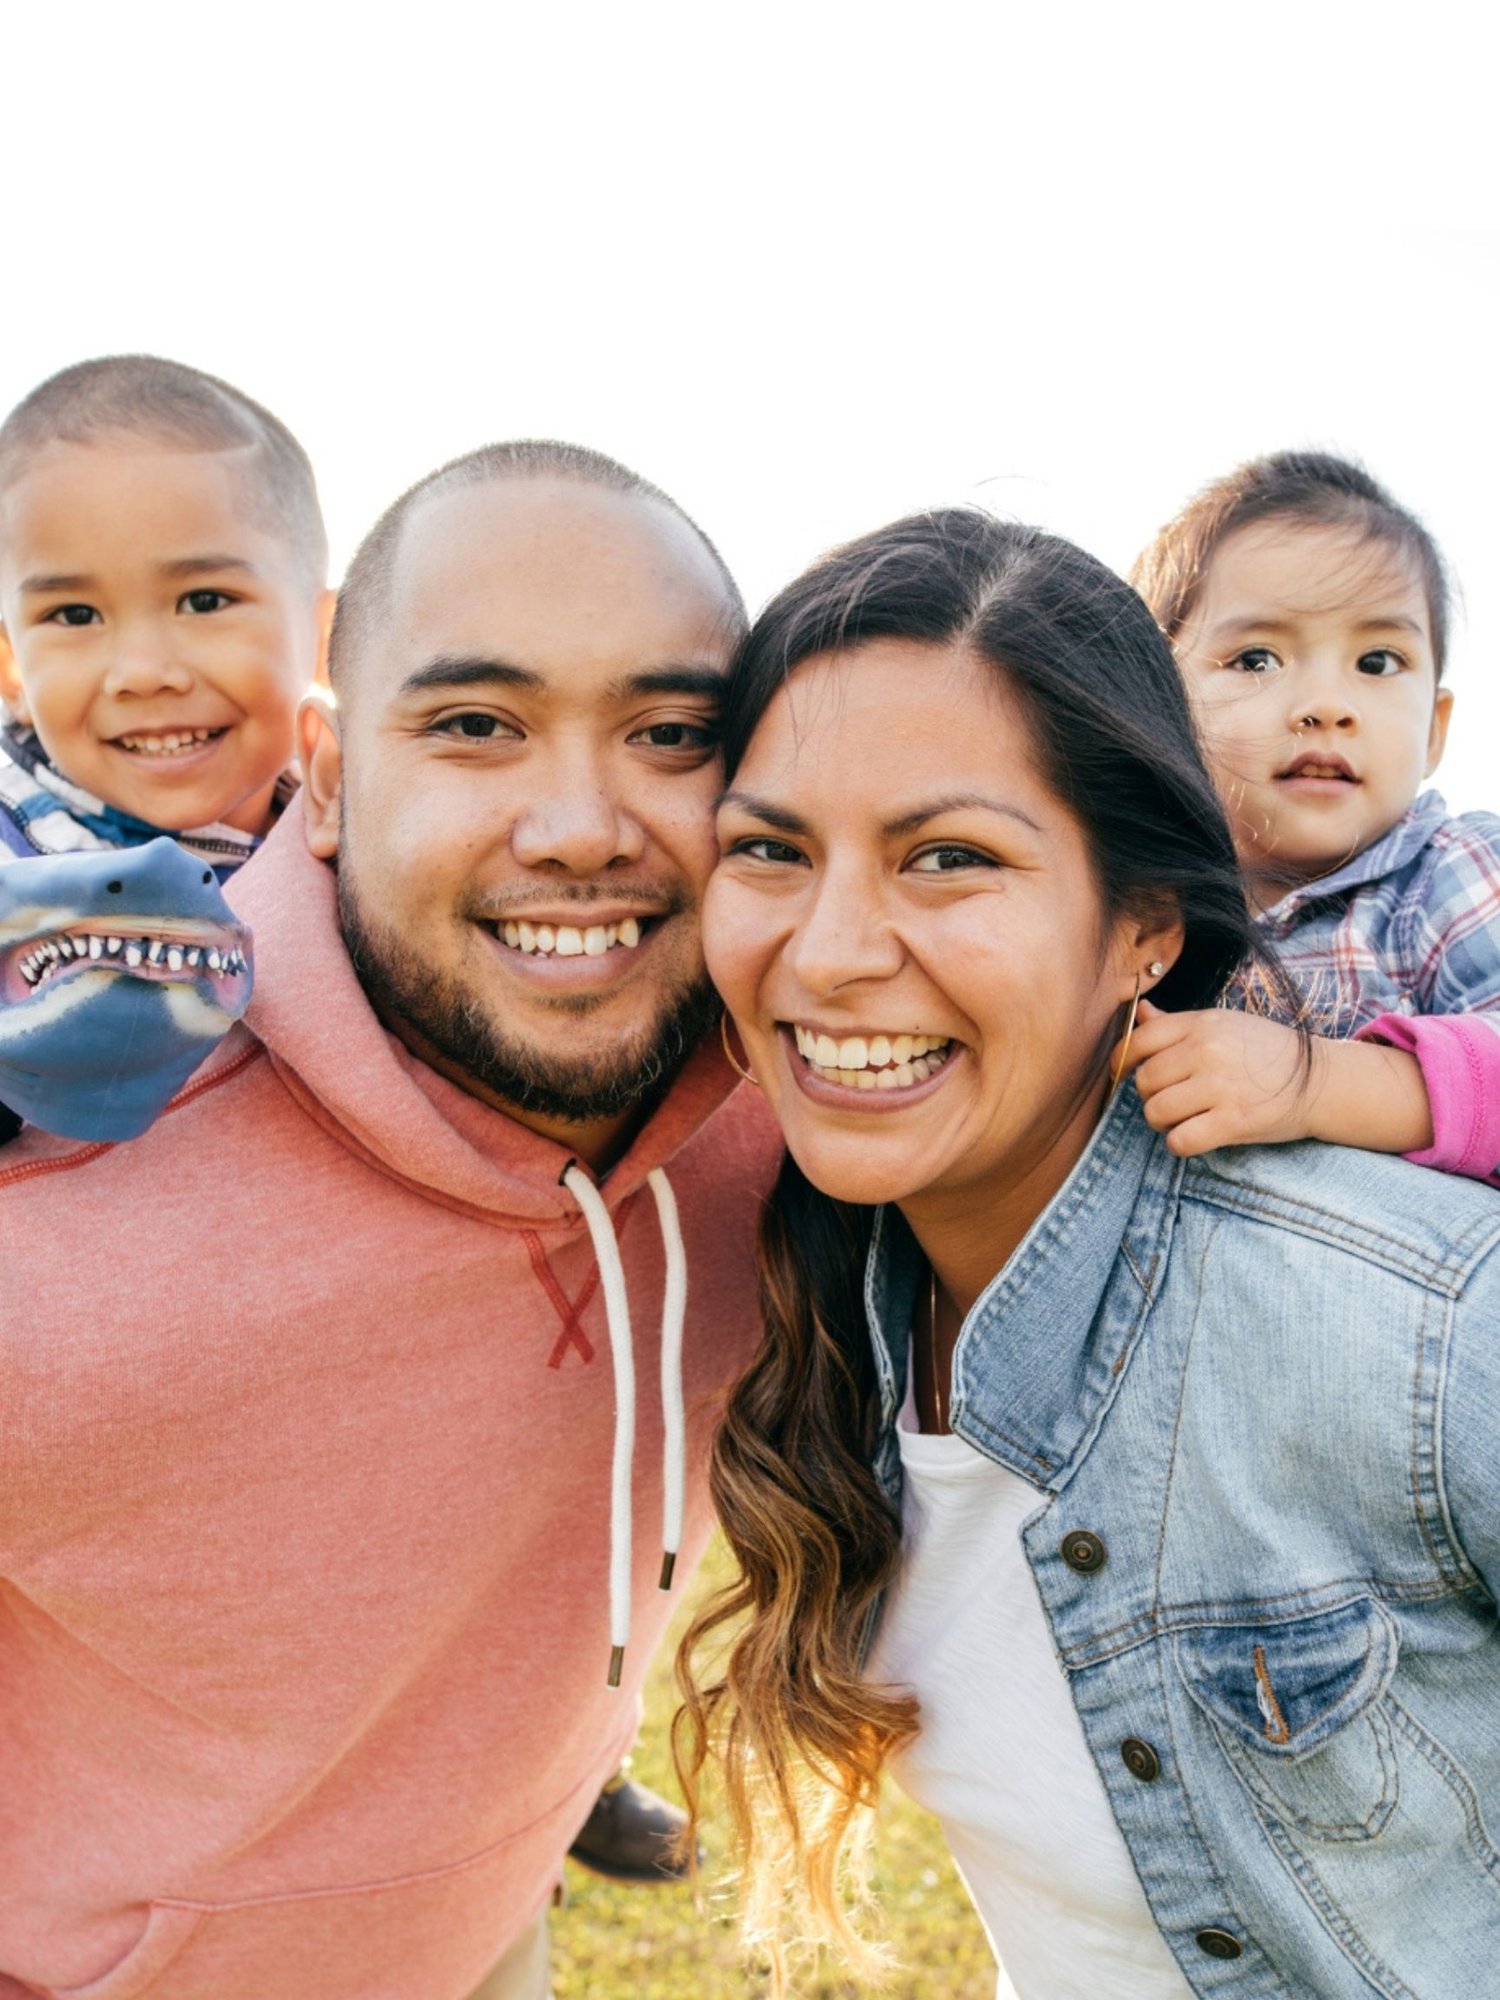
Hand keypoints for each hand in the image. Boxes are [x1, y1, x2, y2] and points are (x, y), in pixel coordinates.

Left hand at [1117, 1001, 1313, 1155]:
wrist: (1321, 1081)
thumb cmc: (1268, 1052)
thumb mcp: (1225, 1023)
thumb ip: (1178, 1023)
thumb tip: (1140, 1013)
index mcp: (1203, 1023)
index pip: (1139, 1039)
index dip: (1123, 1060)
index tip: (1125, 1073)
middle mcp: (1208, 1051)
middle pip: (1145, 1081)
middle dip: (1150, 1096)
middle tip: (1172, 1099)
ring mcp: (1220, 1086)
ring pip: (1155, 1112)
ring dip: (1162, 1122)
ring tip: (1183, 1118)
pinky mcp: (1233, 1121)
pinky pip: (1180, 1140)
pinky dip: (1180, 1144)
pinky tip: (1195, 1136)